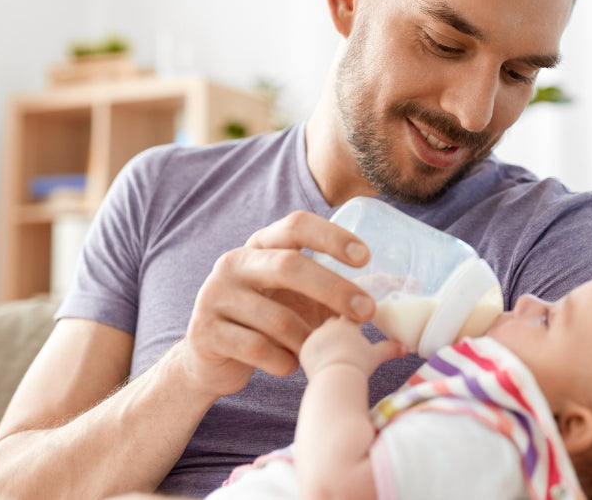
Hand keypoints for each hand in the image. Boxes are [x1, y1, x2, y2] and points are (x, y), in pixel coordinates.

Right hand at [175, 211, 376, 398]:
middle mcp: (234, 262)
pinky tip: (289, 365)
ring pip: (276, 318)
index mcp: (260, 245)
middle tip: (366, 312)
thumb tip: (386, 292)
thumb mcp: (296, 298)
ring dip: (308, 339)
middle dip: (334, 289)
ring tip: (320, 350)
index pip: (296, 225)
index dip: (332, 237)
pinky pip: (257, 349)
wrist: (210, 361)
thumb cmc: (268, 323)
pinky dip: (283, 362)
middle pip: (289, 266)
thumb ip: (329, 289)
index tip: (365, 257)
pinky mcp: (205, 331)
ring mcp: (215, 295)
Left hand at [301, 316, 405, 377]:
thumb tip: (405, 348)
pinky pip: (310, 348)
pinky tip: (322, 364)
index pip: (350, 314)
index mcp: (347, 323)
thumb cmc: (358, 365)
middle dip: (339, 331)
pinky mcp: (305, 349)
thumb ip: (389, 349)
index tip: (358, 324)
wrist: (336, 379)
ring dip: (326, 342)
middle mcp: (329, 325)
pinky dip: (316, 354)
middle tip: (346, 343)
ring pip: (321, 335)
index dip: (354, 319)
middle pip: (333, 323)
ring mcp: (315, 336)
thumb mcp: (375, 356)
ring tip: (334, 355)